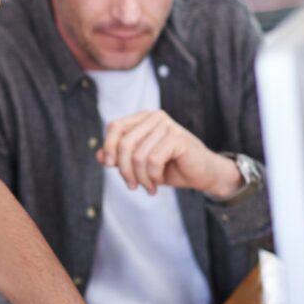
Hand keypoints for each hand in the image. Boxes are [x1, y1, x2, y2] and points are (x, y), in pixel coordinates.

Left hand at [98, 110, 242, 198]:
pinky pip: (153, 161)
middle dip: (124, 169)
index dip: (108, 147)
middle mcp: (155, 117)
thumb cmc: (172, 167)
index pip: (115, 127)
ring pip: (138, 155)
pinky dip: (152, 177)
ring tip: (148, 187)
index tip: (110, 166)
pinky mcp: (177, 138)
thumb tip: (99, 156)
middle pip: (124, 142)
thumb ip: (121, 157)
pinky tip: (157, 183)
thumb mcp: (141, 163)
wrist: (204, 174)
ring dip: (140, 177)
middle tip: (132, 185)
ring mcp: (167, 125)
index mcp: (144, 118)